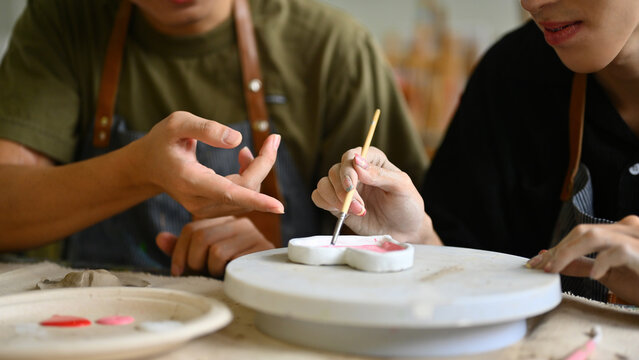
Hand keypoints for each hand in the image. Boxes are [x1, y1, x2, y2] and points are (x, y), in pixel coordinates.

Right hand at [127, 111, 283, 217]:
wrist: (148, 166)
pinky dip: (250, 177)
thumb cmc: (163, 141)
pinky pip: (242, 197)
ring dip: (257, 170)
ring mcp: (205, 209)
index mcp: (189, 180)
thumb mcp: (177, 123)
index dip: (256, 199)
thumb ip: (206, 128)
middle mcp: (198, 201)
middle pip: (245, 190)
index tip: (278, 206)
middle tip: (273, 139)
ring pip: (246, 195)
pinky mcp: (213, 209)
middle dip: (264, 164)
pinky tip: (244, 158)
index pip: (228, 193)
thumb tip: (238, 139)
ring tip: (248, 149)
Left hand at [156, 216, 273, 276]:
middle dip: (194, 261)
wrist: (264, 282)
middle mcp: (239, 223)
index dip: (179, 251)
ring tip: (219, 274)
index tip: (178, 271)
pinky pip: (229, 258)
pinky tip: (229, 274)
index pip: (192, 229)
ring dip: (210, 269)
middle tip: (201, 273)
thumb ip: (183, 250)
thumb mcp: (202, 261)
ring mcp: (252, 234)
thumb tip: (160, 238)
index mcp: (224, 222)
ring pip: (215, 249)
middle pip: (201, 236)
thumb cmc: (230, 272)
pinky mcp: (261, 248)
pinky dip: (223, 271)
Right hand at [312, 146, 440, 244]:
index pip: (351, 156)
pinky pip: (319, 197)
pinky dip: (325, 203)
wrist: (405, 232)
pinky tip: (342, 213)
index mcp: (372, 161)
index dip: (348, 170)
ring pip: (324, 183)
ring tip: (357, 212)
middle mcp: (356, 171)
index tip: (352, 186)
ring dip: (335, 199)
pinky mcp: (336, 204)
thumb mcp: (401, 188)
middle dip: (344, 190)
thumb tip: (357, 163)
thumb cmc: (407, 206)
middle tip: (360, 207)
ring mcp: (344, 188)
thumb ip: (380, 175)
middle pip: (335, 170)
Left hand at [527, 215, 638, 304]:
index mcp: (619, 230)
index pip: (579, 234)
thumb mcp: (608, 274)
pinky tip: (593, 275)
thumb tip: (553, 262)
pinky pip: (618, 252)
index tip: (537, 261)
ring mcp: (636, 237)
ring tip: (555, 268)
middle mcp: (627, 228)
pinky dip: (601, 263)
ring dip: (568, 252)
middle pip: (582, 232)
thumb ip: (582, 265)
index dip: (557, 247)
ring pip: (593, 236)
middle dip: (558, 249)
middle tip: (541, 266)